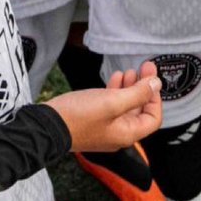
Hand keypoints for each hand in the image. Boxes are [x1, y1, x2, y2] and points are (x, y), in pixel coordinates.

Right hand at [44, 63, 161, 150]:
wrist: (44, 126)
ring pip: (125, 106)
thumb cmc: (79, 116)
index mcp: (127, 134)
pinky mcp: (92, 121)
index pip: (152, 119)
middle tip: (144, 67)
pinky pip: (110, 106)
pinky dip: (115, 91)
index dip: (155, 98)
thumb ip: (137, 94)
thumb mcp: (112, 102)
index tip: (152, 80)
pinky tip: (115, 78)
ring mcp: (104, 128)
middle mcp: (118, 134)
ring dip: (130, 87)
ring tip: (129, 71)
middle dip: (143, 88)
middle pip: (139, 110)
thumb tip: (157, 84)